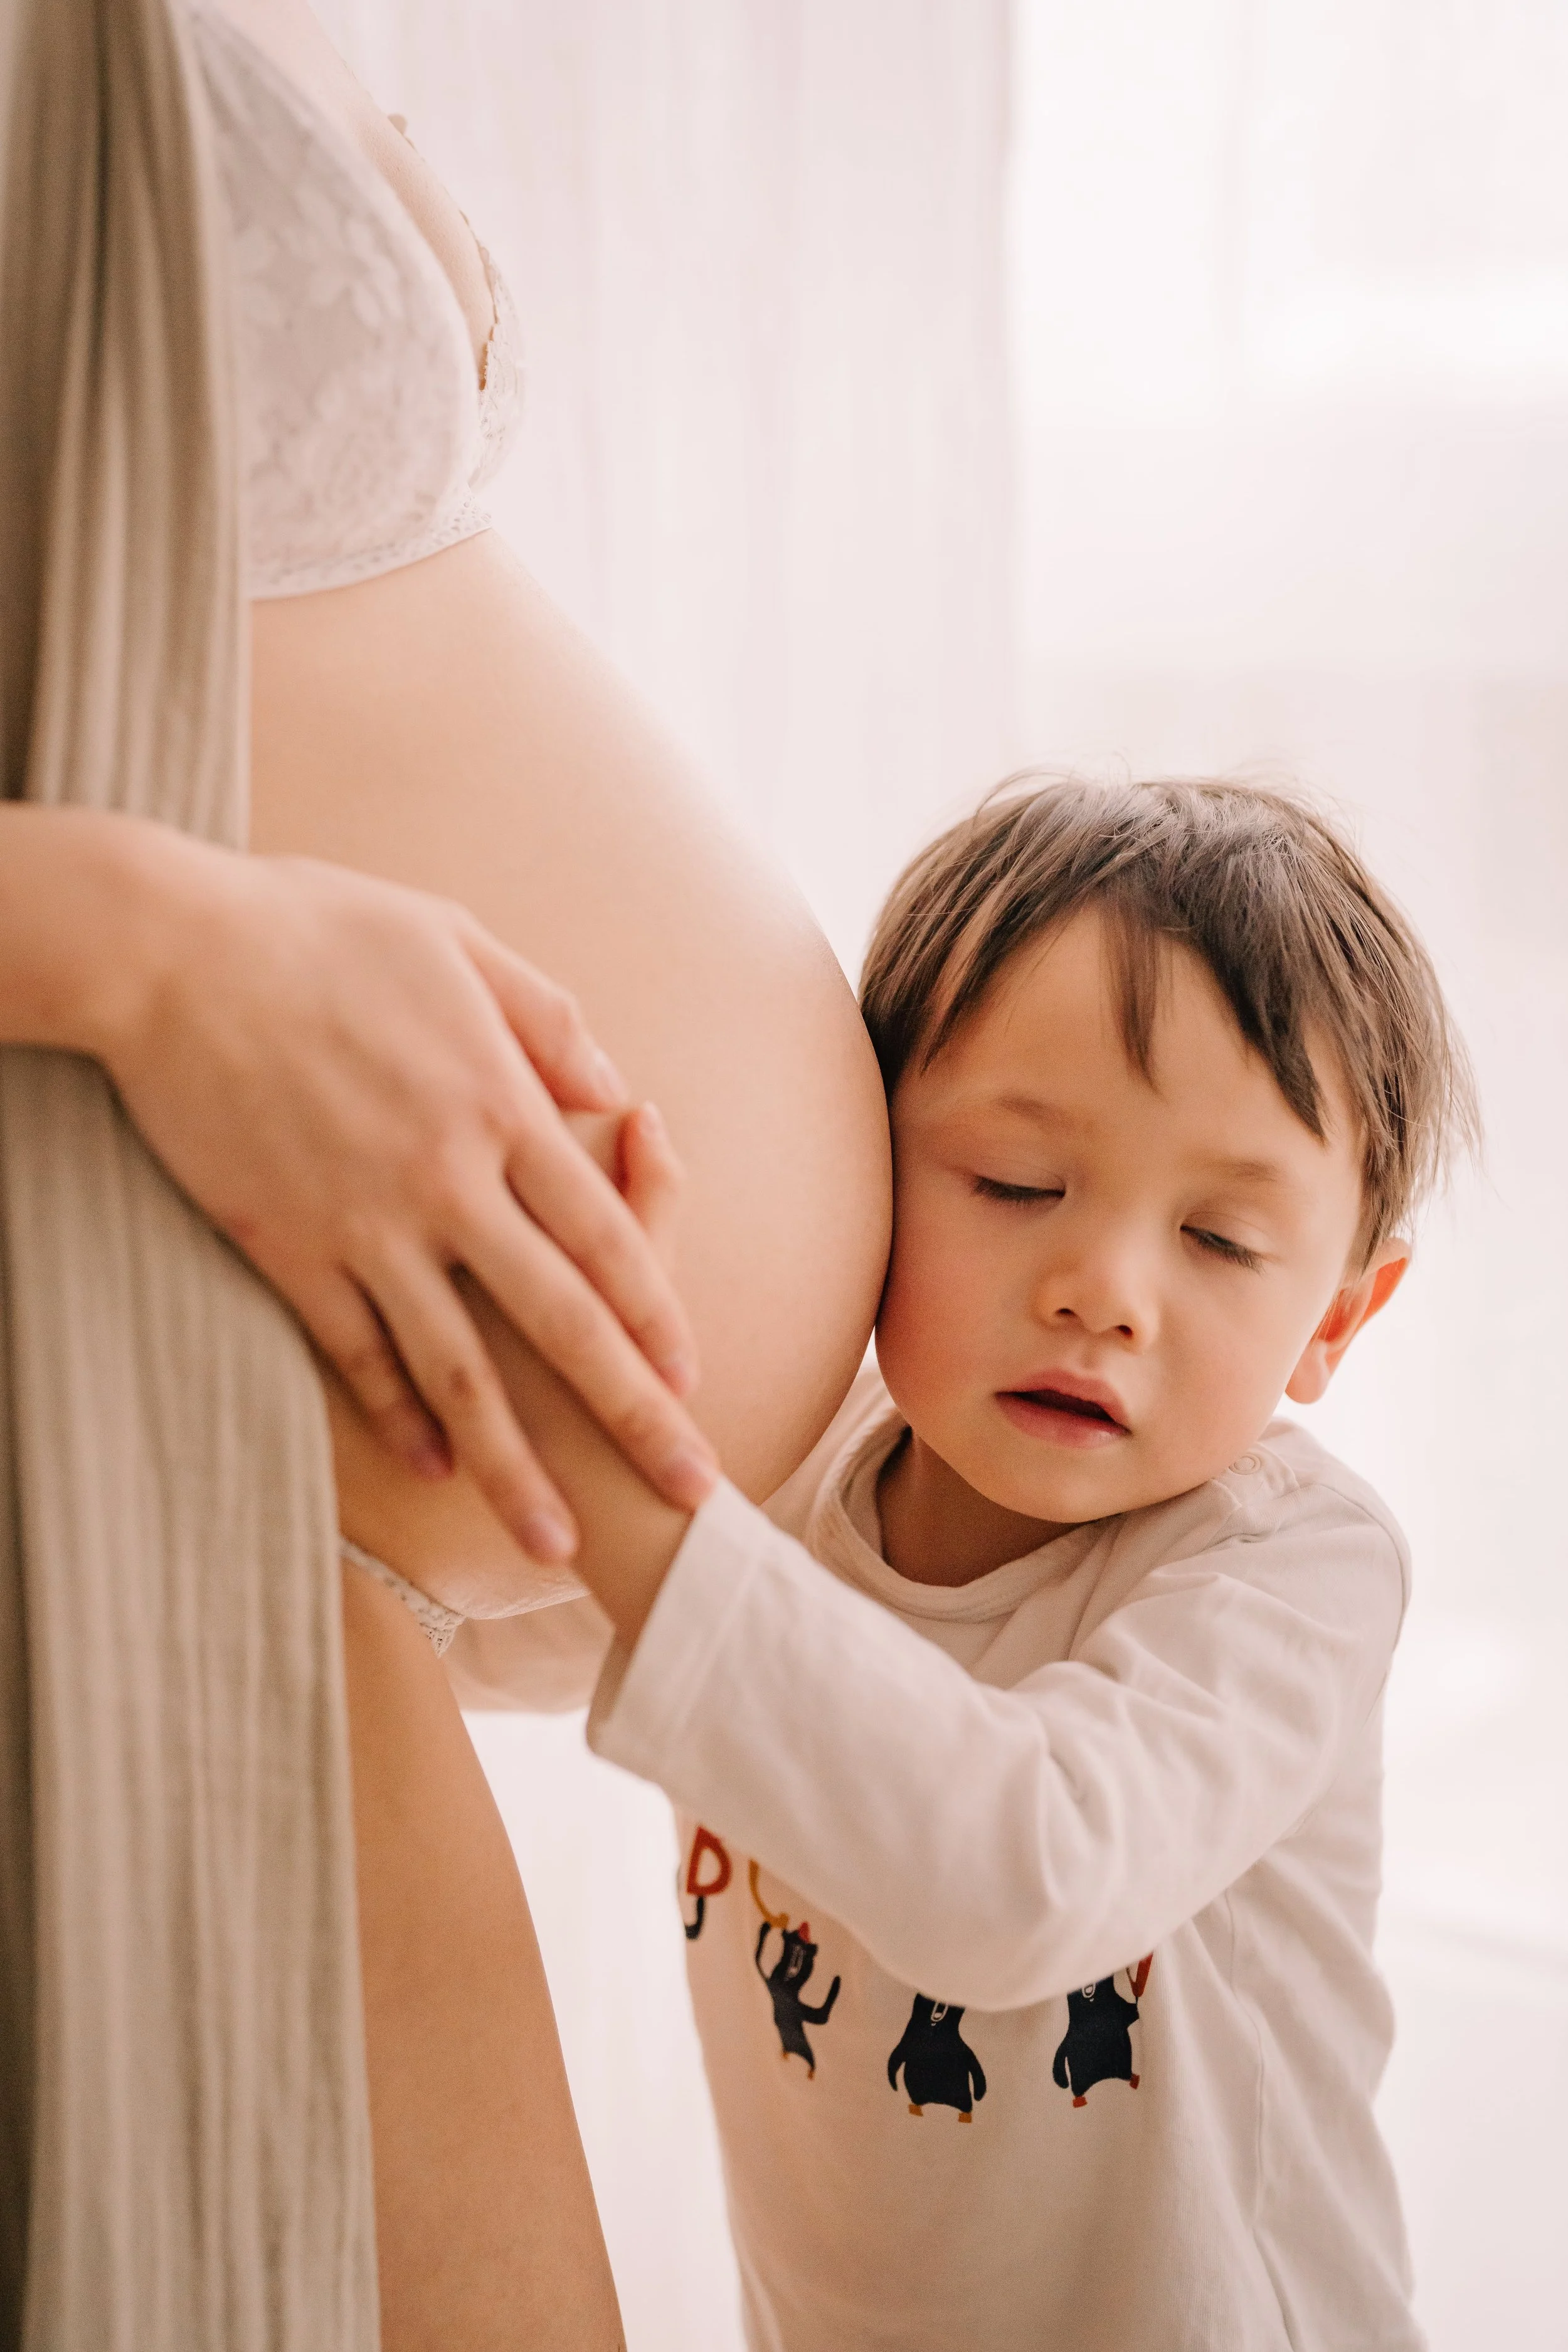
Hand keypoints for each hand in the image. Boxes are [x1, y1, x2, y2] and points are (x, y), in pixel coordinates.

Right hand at [103, 837, 717, 1558]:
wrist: (172, 950)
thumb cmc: (318, 926)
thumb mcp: (456, 942)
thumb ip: (546, 1020)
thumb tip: (619, 1090)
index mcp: (500, 1106)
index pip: (604, 1235)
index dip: (654, 1316)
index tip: (691, 1379)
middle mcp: (449, 1181)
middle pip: (561, 1322)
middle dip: (630, 1416)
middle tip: (685, 1491)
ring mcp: (366, 1224)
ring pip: (459, 1370)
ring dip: (513, 1463)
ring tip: (555, 1540)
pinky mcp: (287, 1245)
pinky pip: (353, 1351)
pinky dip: (395, 1413)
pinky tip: (430, 1461)